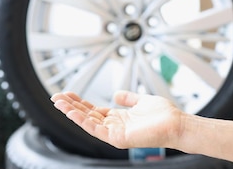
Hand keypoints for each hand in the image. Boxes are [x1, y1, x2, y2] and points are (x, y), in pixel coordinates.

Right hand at [50, 90, 183, 148]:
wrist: (176, 124)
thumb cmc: (164, 115)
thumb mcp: (141, 101)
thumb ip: (128, 98)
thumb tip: (116, 94)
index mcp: (118, 118)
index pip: (92, 110)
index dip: (79, 102)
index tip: (66, 94)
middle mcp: (114, 126)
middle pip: (86, 115)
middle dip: (70, 106)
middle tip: (55, 97)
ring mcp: (114, 133)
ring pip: (87, 123)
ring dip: (72, 113)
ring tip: (58, 103)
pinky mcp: (117, 138)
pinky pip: (96, 129)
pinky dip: (83, 121)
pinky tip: (72, 113)